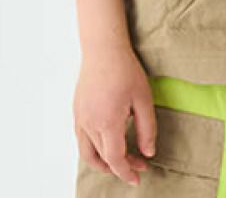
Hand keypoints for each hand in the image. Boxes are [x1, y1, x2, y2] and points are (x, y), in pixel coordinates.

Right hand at [73, 46, 157, 185]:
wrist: (103, 48)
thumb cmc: (124, 69)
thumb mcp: (143, 99)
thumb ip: (147, 128)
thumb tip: (148, 152)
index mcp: (107, 122)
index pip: (115, 159)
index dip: (127, 172)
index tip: (137, 178)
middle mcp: (89, 124)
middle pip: (103, 157)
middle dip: (121, 165)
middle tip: (139, 163)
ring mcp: (80, 118)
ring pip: (87, 153)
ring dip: (103, 163)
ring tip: (120, 162)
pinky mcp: (77, 111)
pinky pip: (82, 139)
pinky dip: (93, 149)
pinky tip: (106, 143)